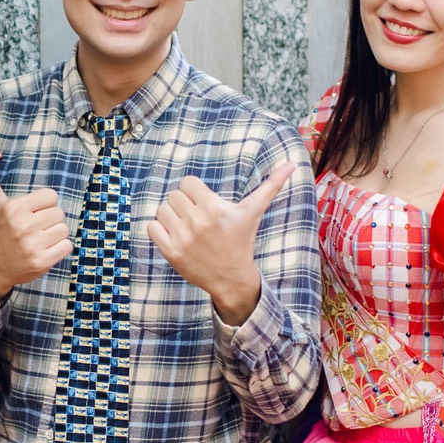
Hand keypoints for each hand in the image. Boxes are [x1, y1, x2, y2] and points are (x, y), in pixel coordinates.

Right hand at [0, 174, 71, 295]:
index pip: (51, 196)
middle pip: (59, 213)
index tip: (33, 213)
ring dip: (55, 235)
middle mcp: (24, 226)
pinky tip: (45, 250)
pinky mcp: (42, 261)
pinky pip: (67, 246)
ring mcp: (33, 245)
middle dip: (50, 220)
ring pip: (64, 229)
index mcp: (14, 208)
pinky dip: (60, 248)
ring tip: (40, 239)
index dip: (44, 204)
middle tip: (35, 228)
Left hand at [147, 162, 295, 324]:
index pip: (187, 182)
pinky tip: (174, 235)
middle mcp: (197, 222)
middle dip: (183, 203)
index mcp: (214, 208)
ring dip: (170, 215)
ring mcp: (182, 238)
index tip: (203, 203)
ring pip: (161, 209)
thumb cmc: (242, 240)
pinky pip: (151, 227)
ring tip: (185, 226)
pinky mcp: (170, 252)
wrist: (232, 278)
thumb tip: (292, 164)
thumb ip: (271, 185)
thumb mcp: (254, 212)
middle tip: (196, 217)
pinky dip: (158, 229)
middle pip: (173, 195)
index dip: (194, 191)